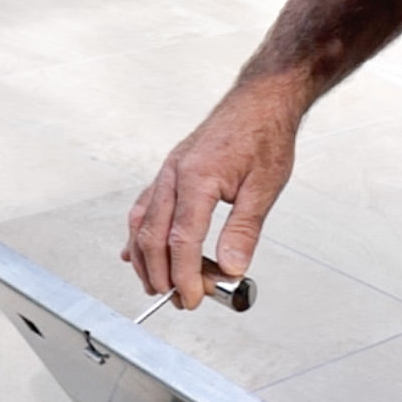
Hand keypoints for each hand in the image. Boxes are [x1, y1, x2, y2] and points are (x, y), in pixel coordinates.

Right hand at [122, 80, 299, 309]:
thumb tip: (231, 267)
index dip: (184, 275)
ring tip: (158, 286)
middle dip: (162, 275)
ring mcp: (167, 172)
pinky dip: (139, 236)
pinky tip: (137, 254)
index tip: (192, 298)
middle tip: (178, 300)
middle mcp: (174, 174)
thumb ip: (243, 230)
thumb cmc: (264, 135)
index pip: (182, 240)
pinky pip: (144, 209)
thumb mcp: (265, 187)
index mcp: (198, 177)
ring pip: (141, 223)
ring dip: (146, 260)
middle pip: (153, 236)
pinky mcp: (169, 173)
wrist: (260, 100)